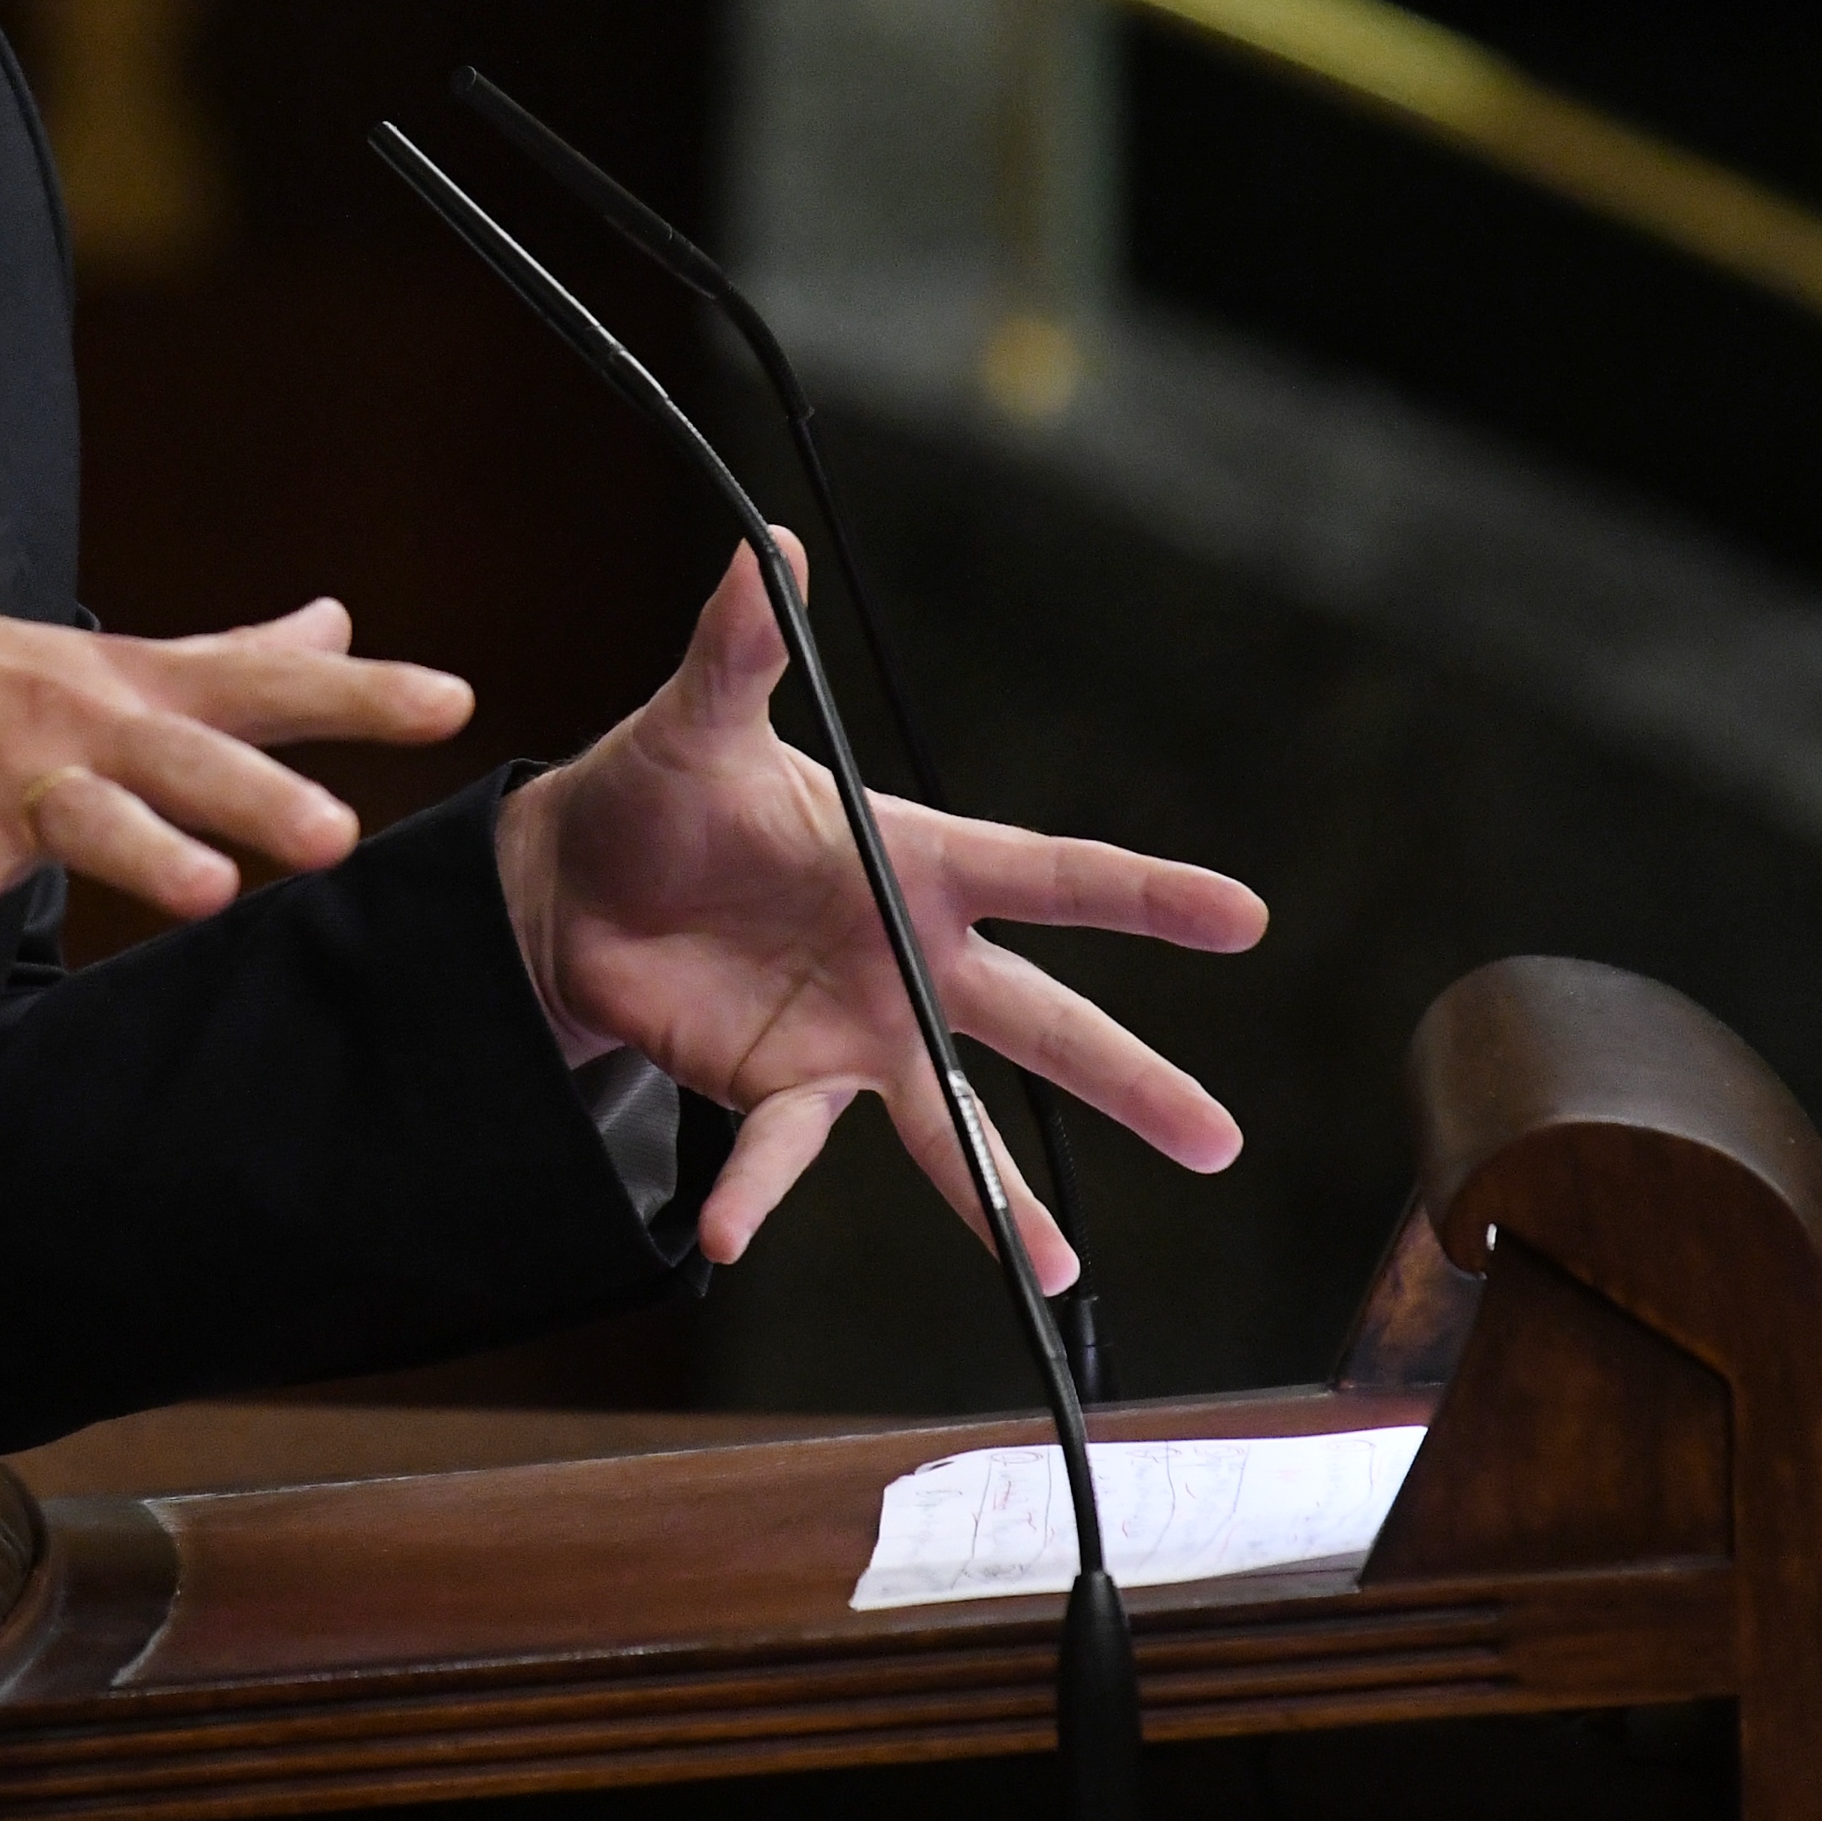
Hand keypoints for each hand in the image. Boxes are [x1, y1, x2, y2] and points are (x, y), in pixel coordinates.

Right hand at [0, 591, 475, 1037]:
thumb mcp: (114, 659)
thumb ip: (232, 653)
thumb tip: (337, 620)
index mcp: (134, 690)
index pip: (263, 684)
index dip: (359, 694)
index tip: (451, 702)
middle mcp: (80, 726)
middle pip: (182, 758)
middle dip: (257, 794)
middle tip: (334, 834)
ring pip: (83, 817)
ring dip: (142, 853)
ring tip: (205, 894)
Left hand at [493, 537, 1261, 1287]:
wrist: (578, 885)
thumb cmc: (662, 789)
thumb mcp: (697, 715)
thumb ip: (739, 644)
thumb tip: (765, 547)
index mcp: (915, 861)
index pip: (1053, 875)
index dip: (1145, 895)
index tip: (1242, 917)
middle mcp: (906, 960)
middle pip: (1039, 1025)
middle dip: (1127, 1079)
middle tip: (1219, 1140)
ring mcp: (854, 1035)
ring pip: (948, 1121)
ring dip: (996, 1197)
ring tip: (1052, 1273)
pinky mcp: (782, 1089)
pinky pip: (782, 1152)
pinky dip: (754, 1193)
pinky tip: (723, 1231)